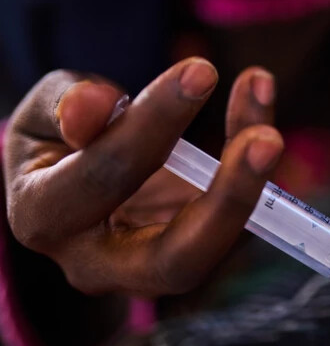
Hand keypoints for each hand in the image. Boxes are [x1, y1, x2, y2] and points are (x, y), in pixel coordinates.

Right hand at [2, 58, 281, 295]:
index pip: (104, 177)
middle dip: (227, 197)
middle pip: (173, 256)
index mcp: (44, 218)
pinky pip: (228, 224)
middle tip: (267, 138)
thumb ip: (63, 106)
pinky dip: (249, 173)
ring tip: (272, 134)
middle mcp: (96, 264)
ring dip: (251, 195)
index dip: (154, 125)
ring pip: (210, 254)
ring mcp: (145, 274)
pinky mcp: (186, 260)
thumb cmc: (55, 146)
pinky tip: (259, 119)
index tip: (202, 71)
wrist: (66, 194)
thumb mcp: (41, 116)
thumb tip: (95, 104)